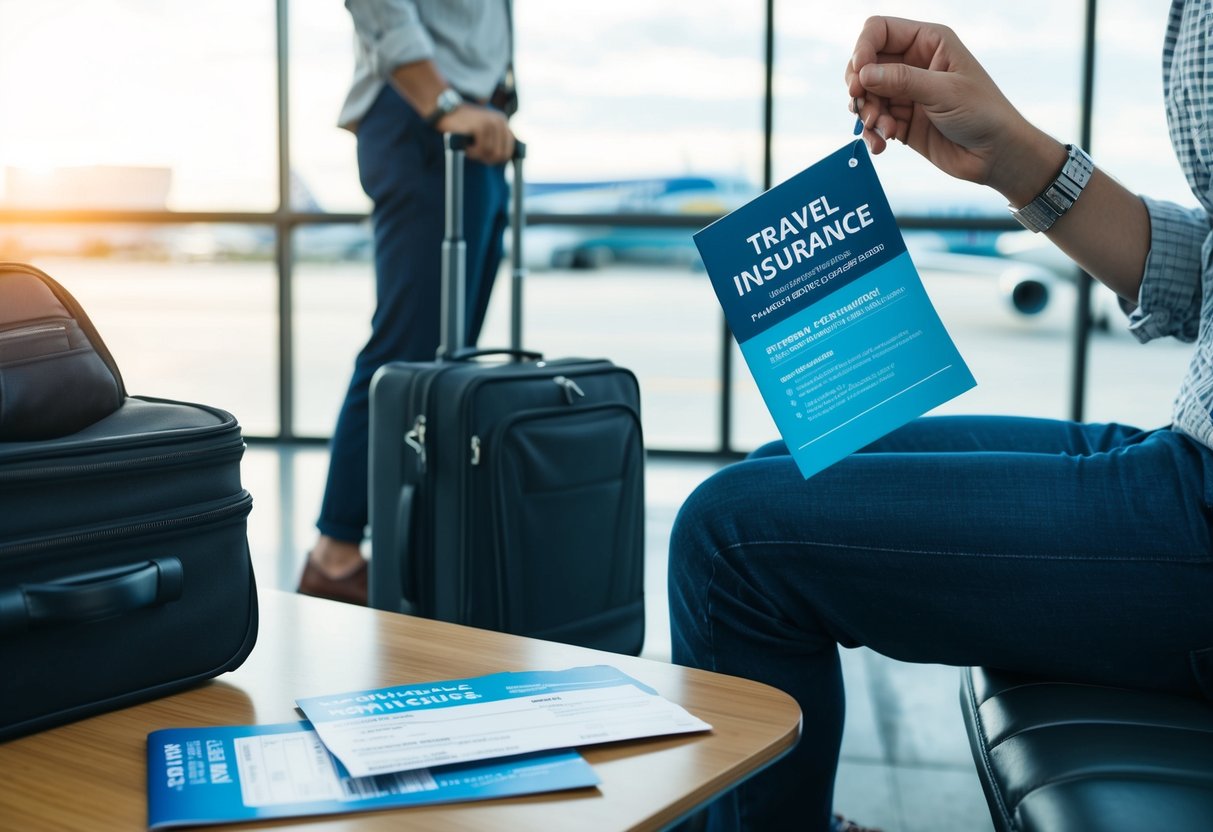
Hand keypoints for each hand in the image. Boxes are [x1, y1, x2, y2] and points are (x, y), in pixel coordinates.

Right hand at [437, 104, 514, 164]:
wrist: (446, 111)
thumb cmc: (463, 125)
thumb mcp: (483, 129)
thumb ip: (494, 139)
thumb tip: (502, 158)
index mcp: (502, 122)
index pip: (508, 150)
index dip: (496, 159)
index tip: (485, 158)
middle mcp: (500, 121)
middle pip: (500, 154)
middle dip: (487, 159)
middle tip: (475, 154)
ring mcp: (491, 123)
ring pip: (491, 153)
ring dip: (477, 155)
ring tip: (468, 149)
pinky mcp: (481, 127)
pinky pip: (481, 150)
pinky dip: (472, 152)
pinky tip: (466, 147)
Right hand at [844, 16, 1057, 203]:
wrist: (995, 154)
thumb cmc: (983, 113)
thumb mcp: (943, 92)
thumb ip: (902, 80)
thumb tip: (863, 73)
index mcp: (928, 42)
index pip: (880, 31)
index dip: (862, 49)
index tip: (858, 77)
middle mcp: (914, 63)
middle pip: (865, 64)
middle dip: (860, 87)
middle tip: (860, 105)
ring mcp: (906, 92)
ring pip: (866, 95)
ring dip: (867, 114)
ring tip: (882, 130)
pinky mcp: (901, 120)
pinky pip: (873, 122)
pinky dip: (872, 133)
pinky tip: (882, 145)